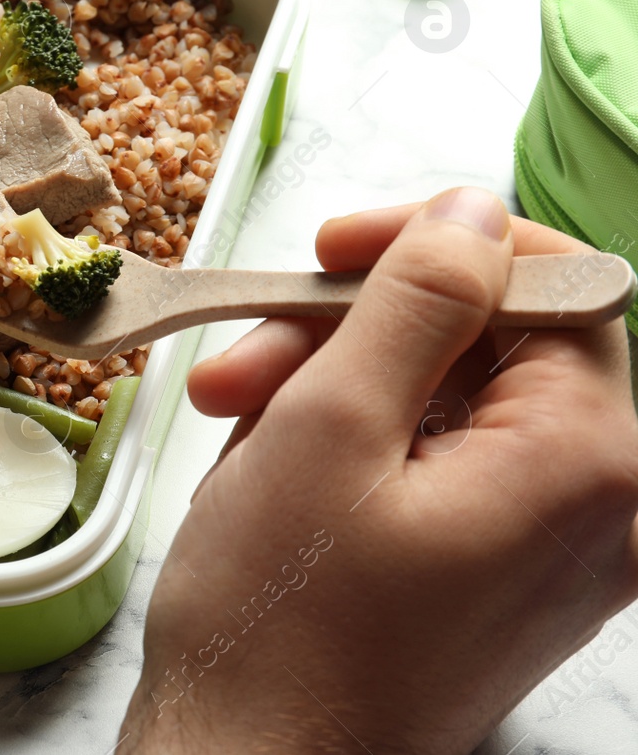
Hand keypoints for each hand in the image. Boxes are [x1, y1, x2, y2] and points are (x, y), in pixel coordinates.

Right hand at [120, 188, 637, 752]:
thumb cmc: (279, 624)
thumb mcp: (328, 428)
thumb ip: (415, 301)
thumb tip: (473, 210)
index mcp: (588, 463)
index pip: (555, 285)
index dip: (438, 245)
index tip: (330, 252)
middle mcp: (601, 506)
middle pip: (495, 342)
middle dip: (358, 329)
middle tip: (245, 360)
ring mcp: (556, 546)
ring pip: (454, 397)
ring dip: (337, 382)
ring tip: (232, 414)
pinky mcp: (504, 571)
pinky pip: (443, 459)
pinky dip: (357, 439)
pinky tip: (270, 457)